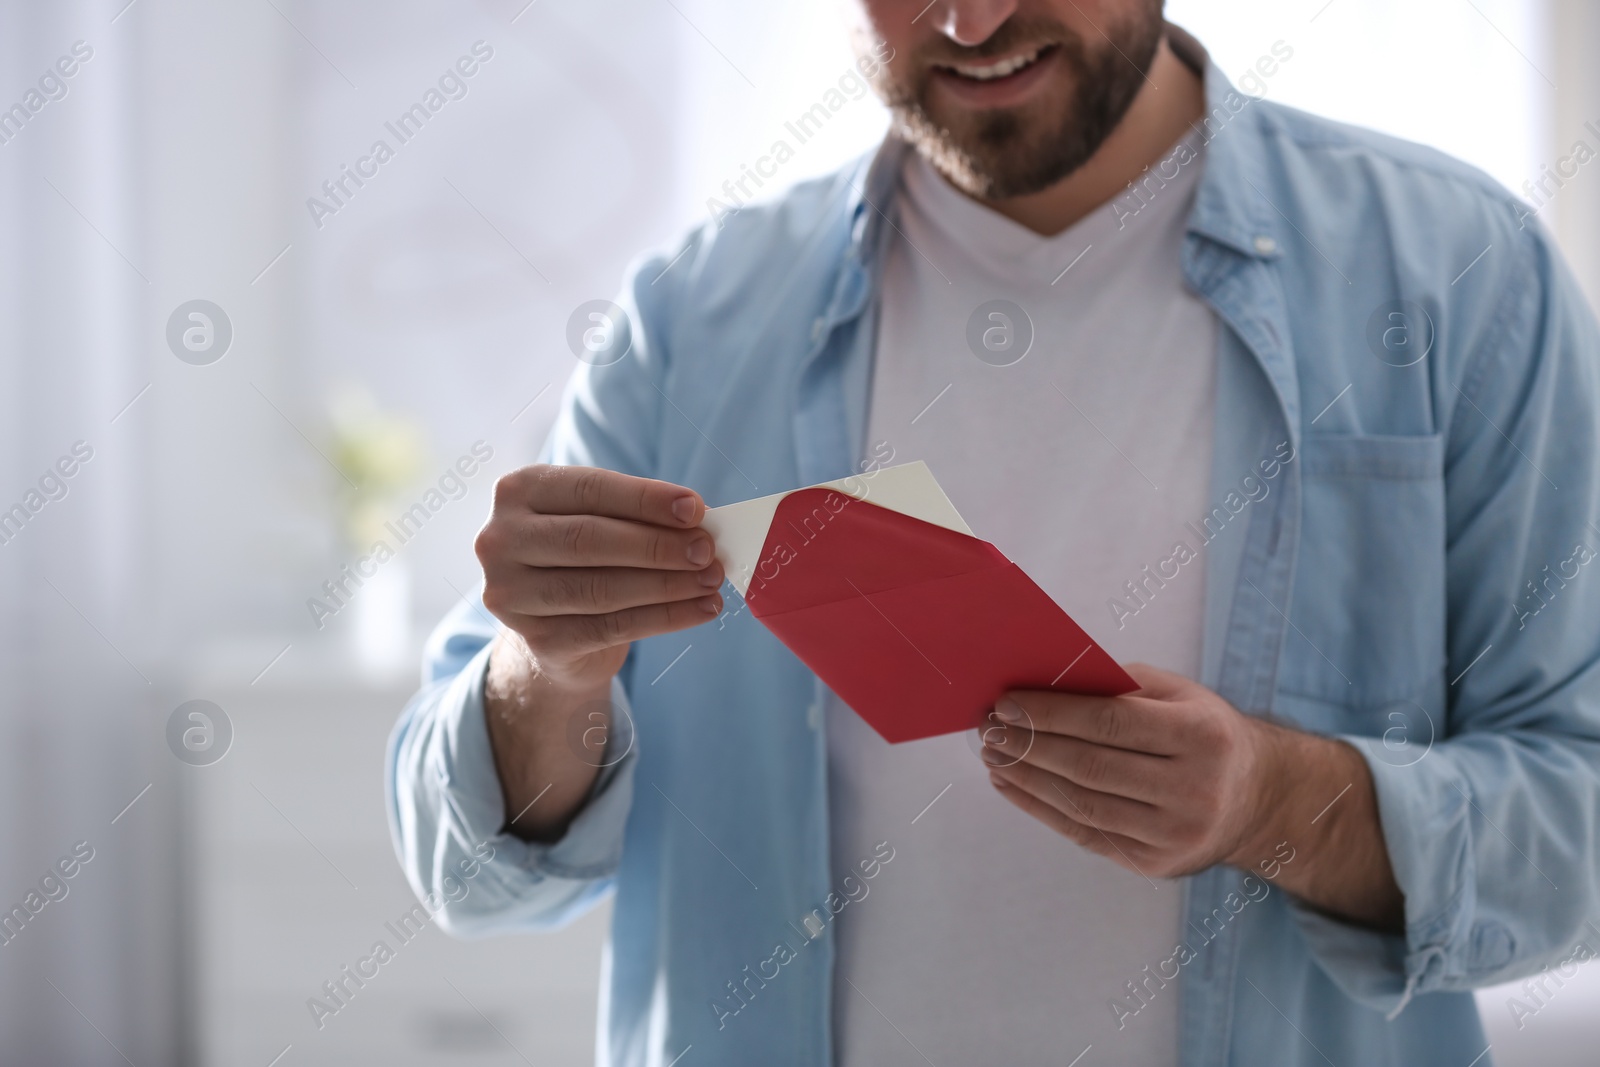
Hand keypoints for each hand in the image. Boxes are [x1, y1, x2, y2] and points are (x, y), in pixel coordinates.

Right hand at [475, 464, 723, 691]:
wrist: (554, 629)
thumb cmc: (584, 558)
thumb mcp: (600, 521)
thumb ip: (637, 515)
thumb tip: (698, 520)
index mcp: (517, 492)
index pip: (589, 489)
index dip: (645, 499)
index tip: (696, 509)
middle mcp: (501, 540)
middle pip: (590, 539)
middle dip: (659, 545)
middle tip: (707, 550)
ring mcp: (512, 593)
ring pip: (602, 588)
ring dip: (669, 585)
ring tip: (711, 580)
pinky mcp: (537, 640)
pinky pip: (611, 628)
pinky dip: (666, 618)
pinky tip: (702, 609)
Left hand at [980, 663, 1271, 879]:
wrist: (1258, 798)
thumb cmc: (1204, 732)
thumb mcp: (1179, 694)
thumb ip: (1118, 686)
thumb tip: (1044, 683)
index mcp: (1201, 735)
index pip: (1109, 721)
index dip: (1050, 713)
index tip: (1006, 702)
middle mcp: (1194, 789)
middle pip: (1090, 766)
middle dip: (1029, 745)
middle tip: (989, 728)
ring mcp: (1175, 834)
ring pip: (1082, 804)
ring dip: (1027, 779)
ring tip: (993, 756)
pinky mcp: (1156, 864)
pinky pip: (1085, 834)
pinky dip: (1041, 809)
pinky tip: (1012, 786)